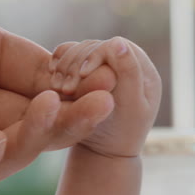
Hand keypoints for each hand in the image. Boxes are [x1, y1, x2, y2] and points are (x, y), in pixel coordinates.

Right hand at [51, 37, 161, 156]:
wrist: (104, 153)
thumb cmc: (121, 133)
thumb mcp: (130, 106)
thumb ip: (128, 73)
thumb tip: (119, 41)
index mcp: (143, 70)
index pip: (118, 47)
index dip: (97, 55)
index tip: (81, 75)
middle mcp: (125, 63)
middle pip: (97, 46)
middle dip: (78, 62)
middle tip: (64, 88)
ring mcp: (105, 66)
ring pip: (82, 49)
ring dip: (66, 64)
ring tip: (56, 86)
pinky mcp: (89, 72)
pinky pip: (72, 55)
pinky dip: (60, 60)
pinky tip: (51, 71)